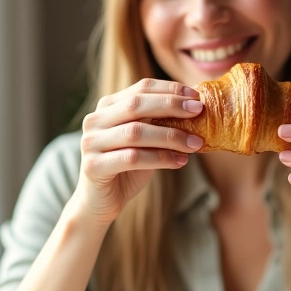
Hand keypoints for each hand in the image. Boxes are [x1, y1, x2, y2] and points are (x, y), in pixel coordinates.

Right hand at [75, 79, 204, 225]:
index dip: (169, 90)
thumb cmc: (127, 168)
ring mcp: (91, 142)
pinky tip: (181, 161)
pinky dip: (161, 158)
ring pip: (135, 132)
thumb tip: (196, 110)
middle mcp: (95, 120)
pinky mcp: (93, 166)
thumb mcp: (146, 142)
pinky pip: (132, 158)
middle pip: (136, 105)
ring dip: (171, 136)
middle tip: (199, 111)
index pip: (141, 88)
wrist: (100, 202)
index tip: (196, 96)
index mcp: (107, 107)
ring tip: (196, 143)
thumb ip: (160, 124)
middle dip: (171, 106)